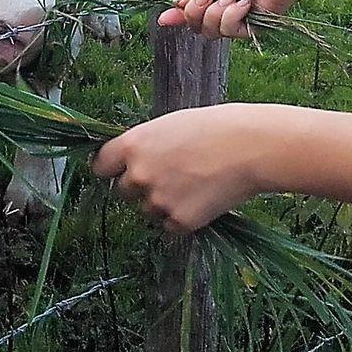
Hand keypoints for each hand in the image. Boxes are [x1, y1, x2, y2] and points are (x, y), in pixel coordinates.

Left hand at [92, 105, 276, 232]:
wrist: (251, 147)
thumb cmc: (215, 128)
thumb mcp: (170, 125)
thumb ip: (145, 145)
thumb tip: (133, 162)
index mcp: (133, 145)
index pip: (100, 166)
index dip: (111, 169)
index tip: (120, 171)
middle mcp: (138, 175)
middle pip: (122, 192)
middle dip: (140, 187)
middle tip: (169, 176)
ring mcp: (158, 200)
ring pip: (147, 211)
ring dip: (162, 203)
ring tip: (193, 184)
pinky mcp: (179, 221)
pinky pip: (170, 226)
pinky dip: (182, 218)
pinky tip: (203, 198)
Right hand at [158, 0, 313, 39]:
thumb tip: (175, 6)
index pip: (190, 10)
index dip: (177, 16)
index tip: (163, 20)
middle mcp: (222, 8)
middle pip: (195, 25)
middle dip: (196, 12)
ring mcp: (236, 20)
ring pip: (210, 31)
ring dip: (217, 12)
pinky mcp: (251, 29)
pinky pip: (229, 31)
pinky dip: (233, 16)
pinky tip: (245, 3)